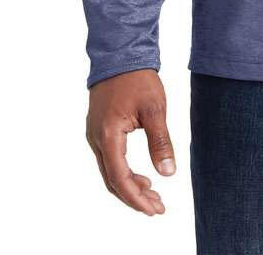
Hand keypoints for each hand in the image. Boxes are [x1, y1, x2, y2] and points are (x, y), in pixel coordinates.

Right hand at [86, 69, 175, 214]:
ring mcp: (94, 135)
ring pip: (109, 172)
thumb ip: (160, 142)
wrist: (120, 54)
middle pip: (112, 180)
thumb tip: (168, 173)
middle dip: (134, 198)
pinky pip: (109, 160)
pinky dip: (124, 173)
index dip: (136, 198)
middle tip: (157, 208)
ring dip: (129, 187)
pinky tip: (142, 177)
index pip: (120, 177)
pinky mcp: (98, 130)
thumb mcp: (155, 108)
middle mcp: (96, 139)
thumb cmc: (138, 78)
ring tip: (153, 196)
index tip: (155, 209)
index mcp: (108, 134)